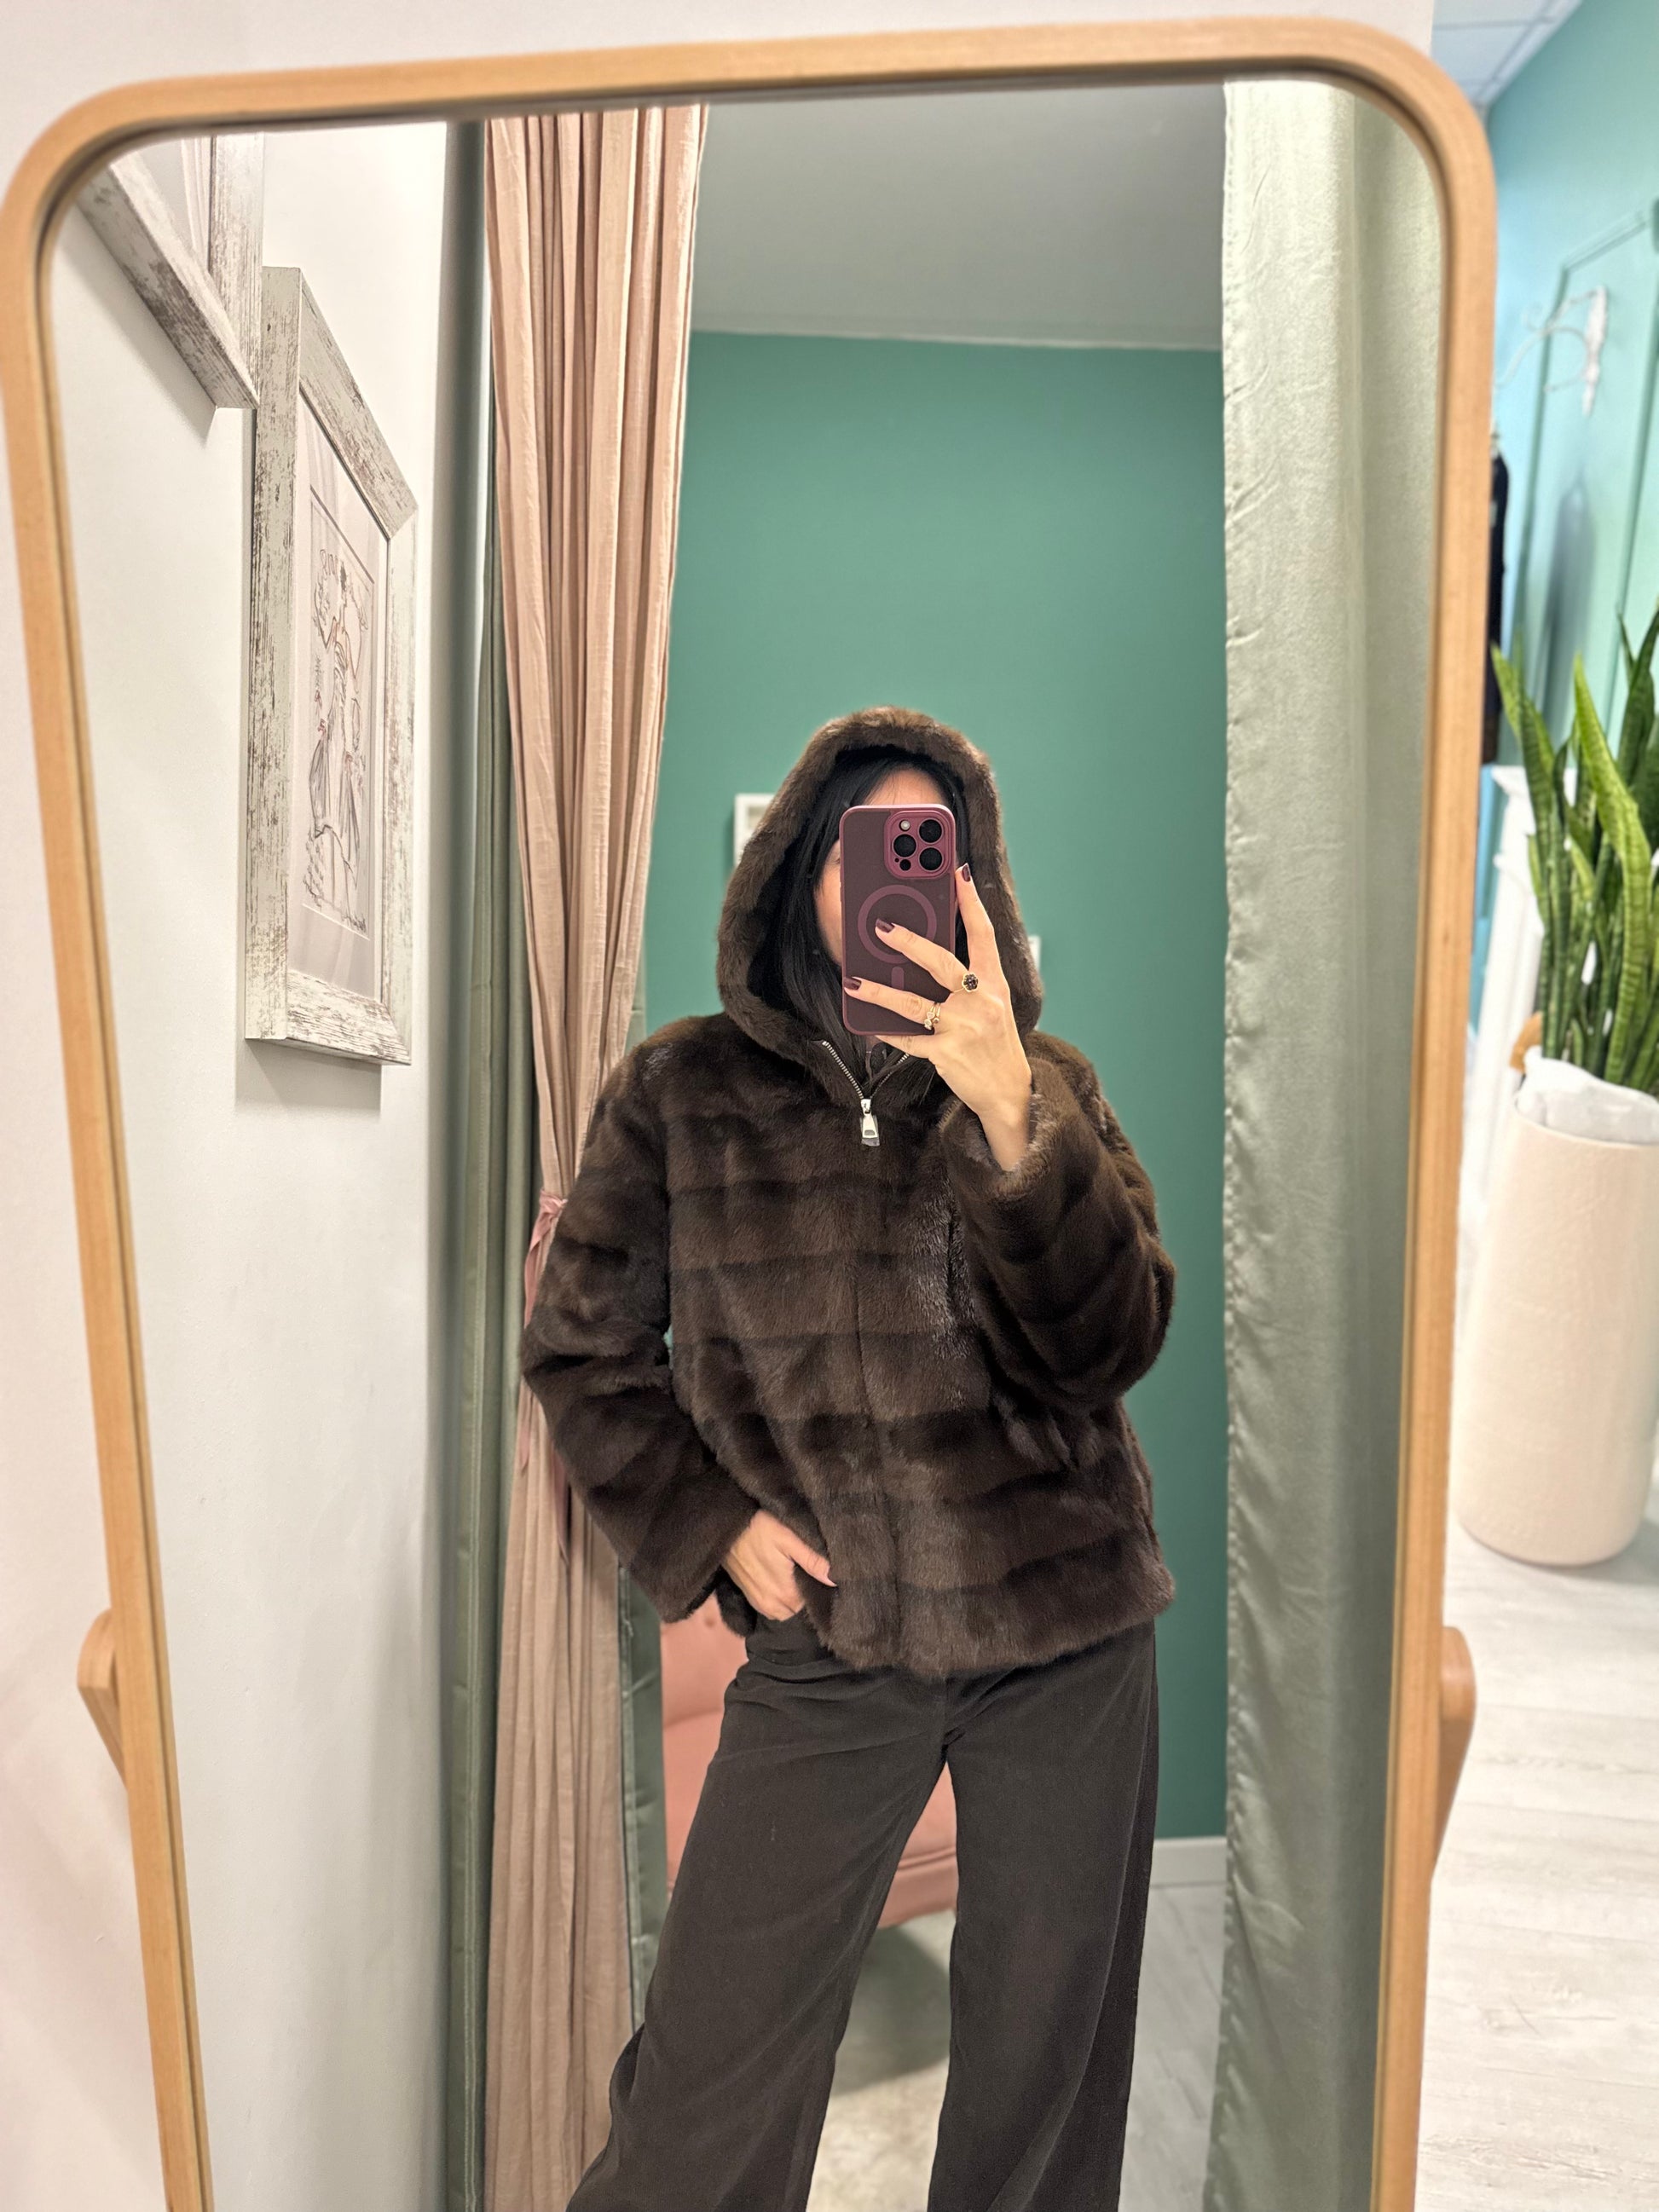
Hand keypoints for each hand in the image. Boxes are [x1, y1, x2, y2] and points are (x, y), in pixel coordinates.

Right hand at [723, 1509, 834, 1619]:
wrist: (724, 1526)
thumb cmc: (758, 1528)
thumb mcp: (788, 1538)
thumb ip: (813, 1560)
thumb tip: (836, 1580)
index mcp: (787, 1596)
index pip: (815, 1603)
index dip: (821, 1588)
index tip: (821, 1573)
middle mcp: (773, 1607)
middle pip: (801, 1607)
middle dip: (807, 1593)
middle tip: (809, 1570)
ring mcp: (759, 1604)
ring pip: (788, 1608)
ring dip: (793, 1595)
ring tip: (796, 1573)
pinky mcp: (750, 1597)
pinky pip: (773, 1606)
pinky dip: (780, 1596)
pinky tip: (782, 1577)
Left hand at [844, 865, 1033, 1169]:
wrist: (1007, 1092)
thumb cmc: (995, 1045)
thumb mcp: (992, 1006)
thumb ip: (967, 981)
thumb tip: (925, 956)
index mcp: (995, 984)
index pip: (984, 935)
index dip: (971, 902)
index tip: (957, 873)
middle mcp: (982, 1002)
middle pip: (942, 963)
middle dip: (909, 941)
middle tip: (881, 926)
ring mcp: (963, 1028)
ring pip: (914, 1003)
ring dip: (881, 991)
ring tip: (855, 982)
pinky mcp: (946, 1053)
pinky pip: (908, 1039)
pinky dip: (887, 1031)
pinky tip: (868, 1023)